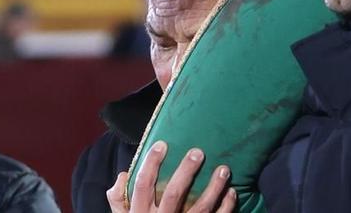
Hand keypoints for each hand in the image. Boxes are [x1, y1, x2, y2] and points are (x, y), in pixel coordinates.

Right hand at [108, 144, 235, 212]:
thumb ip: (119, 199)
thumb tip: (123, 175)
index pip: (143, 184)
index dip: (151, 163)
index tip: (162, 144)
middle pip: (174, 193)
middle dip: (187, 171)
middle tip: (198, 152)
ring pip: (200, 207)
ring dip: (214, 187)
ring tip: (224, 169)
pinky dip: (225, 207)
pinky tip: (231, 192)